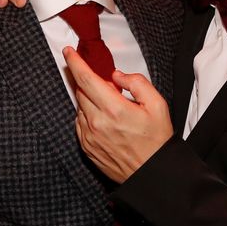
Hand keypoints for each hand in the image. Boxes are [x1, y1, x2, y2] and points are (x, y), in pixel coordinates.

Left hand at [64, 47, 172, 181]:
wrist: (152, 173)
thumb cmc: (156, 141)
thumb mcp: (157, 105)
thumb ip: (137, 83)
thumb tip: (117, 76)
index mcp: (114, 109)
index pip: (86, 79)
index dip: (75, 62)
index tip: (69, 52)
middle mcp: (97, 123)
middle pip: (81, 91)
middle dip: (89, 83)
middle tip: (109, 88)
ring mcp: (89, 136)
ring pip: (80, 107)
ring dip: (91, 101)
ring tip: (113, 110)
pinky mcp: (86, 147)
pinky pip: (81, 123)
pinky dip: (89, 116)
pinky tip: (106, 122)